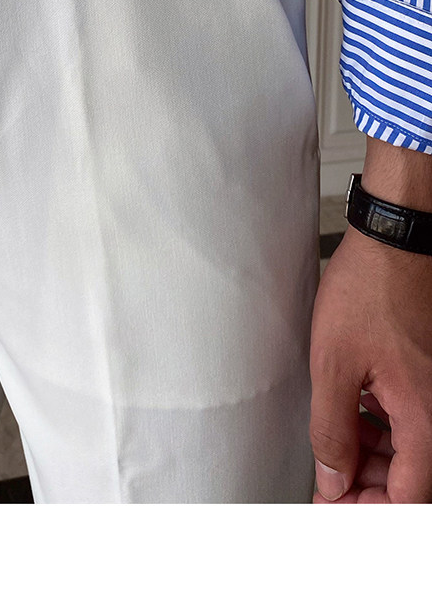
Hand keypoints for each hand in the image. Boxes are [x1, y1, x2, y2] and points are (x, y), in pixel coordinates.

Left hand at [309, 223, 431, 502]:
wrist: (396, 242)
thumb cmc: (370, 288)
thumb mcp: (333, 365)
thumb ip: (331, 429)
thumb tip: (332, 477)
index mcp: (425, 416)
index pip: (406, 495)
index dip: (367, 510)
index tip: (337, 510)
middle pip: (411, 476)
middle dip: (368, 486)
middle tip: (331, 482)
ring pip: (411, 448)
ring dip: (373, 457)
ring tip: (336, 447)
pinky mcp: (428, 373)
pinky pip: (411, 418)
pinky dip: (382, 427)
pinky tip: (356, 414)